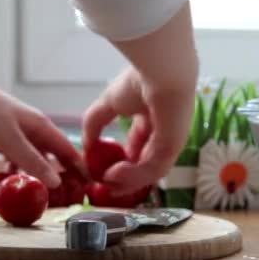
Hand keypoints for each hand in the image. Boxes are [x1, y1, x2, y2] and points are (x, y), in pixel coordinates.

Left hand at [0, 55, 81, 188]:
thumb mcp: (10, 140)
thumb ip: (33, 161)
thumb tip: (57, 183)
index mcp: (40, 125)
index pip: (67, 149)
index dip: (79, 166)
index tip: (88, 185)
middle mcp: (32, 130)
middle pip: (52, 155)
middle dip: (61, 173)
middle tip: (68, 196)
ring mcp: (16, 135)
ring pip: (34, 159)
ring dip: (39, 175)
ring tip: (44, 195)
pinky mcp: (0, 141)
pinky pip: (16, 160)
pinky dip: (18, 172)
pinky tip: (15, 182)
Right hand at [83, 67, 195, 194]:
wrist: (159, 74)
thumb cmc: (137, 82)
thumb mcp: (107, 104)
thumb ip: (94, 123)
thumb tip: (85, 145)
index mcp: (151, 122)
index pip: (139, 149)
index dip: (122, 163)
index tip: (104, 172)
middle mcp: (163, 135)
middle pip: (145, 165)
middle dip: (125, 179)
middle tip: (106, 186)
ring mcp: (170, 143)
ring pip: (148, 171)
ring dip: (127, 180)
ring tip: (108, 182)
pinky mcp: (173, 148)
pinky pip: (152, 168)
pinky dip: (133, 175)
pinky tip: (115, 174)